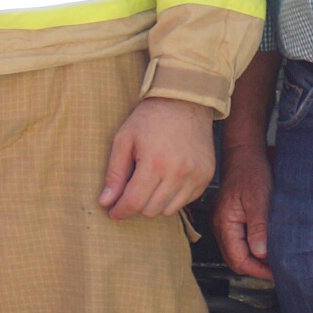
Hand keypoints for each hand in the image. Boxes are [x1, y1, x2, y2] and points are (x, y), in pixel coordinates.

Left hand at [100, 96, 216, 220]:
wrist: (185, 101)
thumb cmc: (150, 118)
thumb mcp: (124, 139)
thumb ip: (114, 173)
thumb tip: (106, 202)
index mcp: (155, 163)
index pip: (134, 203)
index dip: (120, 211)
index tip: (113, 210)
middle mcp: (178, 173)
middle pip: (151, 210)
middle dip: (136, 205)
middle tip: (131, 191)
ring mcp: (196, 176)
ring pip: (169, 210)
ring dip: (155, 203)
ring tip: (150, 184)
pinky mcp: (206, 176)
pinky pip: (186, 201)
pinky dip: (173, 197)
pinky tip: (167, 180)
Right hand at [216, 145, 272, 280]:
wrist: (244, 153)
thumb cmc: (251, 171)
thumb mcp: (259, 200)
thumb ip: (258, 227)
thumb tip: (260, 253)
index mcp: (225, 223)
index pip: (238, 260)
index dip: (258, 270)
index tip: (275, 272)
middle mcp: (220, 226)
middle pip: (235, 260)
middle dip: (255, 268)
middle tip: (276, 270)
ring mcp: (223, 222)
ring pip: (236, 252)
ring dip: (253, 259)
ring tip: (272, 260)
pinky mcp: (228, 218)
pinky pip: (237, 241)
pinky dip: (250, 248)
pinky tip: (264, 245)